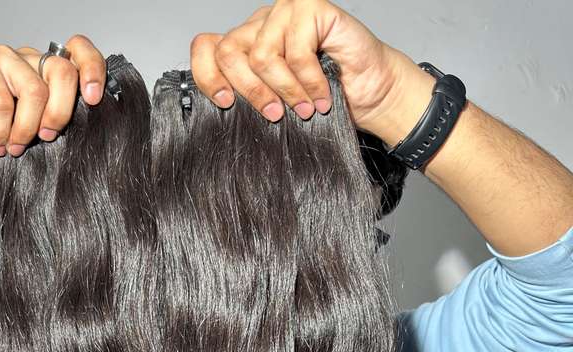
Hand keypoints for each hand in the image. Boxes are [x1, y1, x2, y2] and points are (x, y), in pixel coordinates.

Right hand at [0, 35, 106, 186]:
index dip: (92, 70)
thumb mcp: (42, 136)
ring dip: (27, 128)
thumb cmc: (5, 142)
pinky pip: (2, 100)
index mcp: (52, 73)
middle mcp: (31, 60)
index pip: (80, 53)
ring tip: (17, 148)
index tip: (93, 100)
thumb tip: (91, 128)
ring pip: (34, 90)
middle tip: (47, 138)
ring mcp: (5, 58)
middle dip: (60, 113)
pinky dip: (2, 131)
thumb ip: (62, 122)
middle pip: (62, 72)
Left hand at [190, 1, 407, 131]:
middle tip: (274, 115)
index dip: (207, 76)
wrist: (370, 91)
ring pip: (261, 56)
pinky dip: (310, 83)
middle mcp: (260, 24)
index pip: (206, 49)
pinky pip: (296, 52)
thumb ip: (249, 99)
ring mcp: (284, 12)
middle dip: (250, 92)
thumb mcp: (276, 107)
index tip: (225, 103)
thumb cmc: (322, 102)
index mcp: (245, 45)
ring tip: (304, 110)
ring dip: (285, 91)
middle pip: (229, 53)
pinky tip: (322, 98)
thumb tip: (223, 109)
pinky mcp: (311, 8)